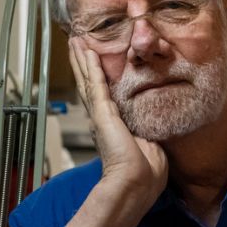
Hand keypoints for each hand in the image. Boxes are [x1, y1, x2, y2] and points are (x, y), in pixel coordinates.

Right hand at [67, 37, 167, 213]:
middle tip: (76, 44)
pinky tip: (85, 51)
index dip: (97, 80)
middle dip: (84, 63)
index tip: (93, 65)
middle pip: (90, 84)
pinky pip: (95, 83)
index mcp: (116, 127)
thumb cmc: (145, 175)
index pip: (105, 97)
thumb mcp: (151, 148)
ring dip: (82, 60)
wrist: (136, 184)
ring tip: (75, 42)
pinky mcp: (102, 112)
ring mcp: (101, 115)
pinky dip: (89, 66)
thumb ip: (148, 135)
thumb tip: (151, 132)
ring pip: (88, 80)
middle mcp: (104, 119)